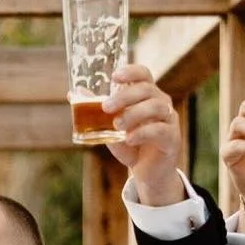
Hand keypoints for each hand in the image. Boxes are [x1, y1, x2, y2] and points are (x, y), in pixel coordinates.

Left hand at [103, 63, 183, 203]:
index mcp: (147, 95)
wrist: (147, 172)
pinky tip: (129, 139)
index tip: (114, 77)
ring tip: (117, 125)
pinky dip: (142, 133)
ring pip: (155, 107)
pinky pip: (160, 130)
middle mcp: (161, 102)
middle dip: (125, 96)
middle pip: (146, 89)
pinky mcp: (172, 138)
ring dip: (133, 114)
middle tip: (106, 107)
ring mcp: (169, 119)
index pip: (143, 74)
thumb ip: (96, 111)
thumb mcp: (109, 128)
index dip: (131, 72)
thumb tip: (72, 93)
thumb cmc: (129, 145)